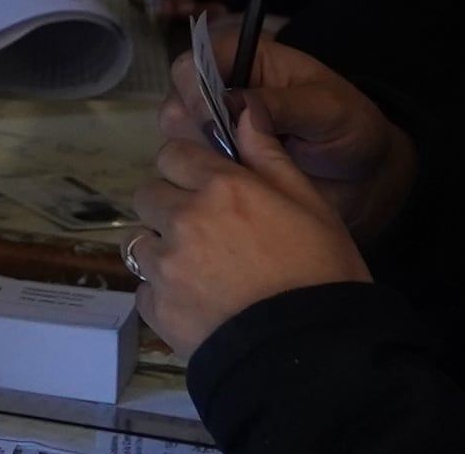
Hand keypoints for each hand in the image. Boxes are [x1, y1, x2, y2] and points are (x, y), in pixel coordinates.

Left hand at [130, 89, 373, 356]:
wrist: (316, 354)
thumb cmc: (323, 273)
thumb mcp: (311, 205)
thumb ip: (269, 155)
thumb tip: (243, 109)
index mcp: (221, 186)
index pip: (173, 153)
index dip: (189, 168)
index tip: (208, 187)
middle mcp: (184, 219)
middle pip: (149, 194)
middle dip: (170, 205)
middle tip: (206, 232)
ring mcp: (167, 267)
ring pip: (141, 242)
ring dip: (163, 250)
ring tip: (200, 273)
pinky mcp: (159, 311)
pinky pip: (145, 291)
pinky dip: (163, 296)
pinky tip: (196, 305)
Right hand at [200, 36, 414, 236]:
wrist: (367, 177)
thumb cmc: (350, 128)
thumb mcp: (327, 109)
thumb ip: (285, 104)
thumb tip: (240, 106)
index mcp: (246, 61)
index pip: (197, 60)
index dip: (194, 86)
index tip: (214, 118)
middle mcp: (223, 92)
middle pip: (177, 98)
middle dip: (194, 125)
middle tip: (227, 150)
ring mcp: (220, 131)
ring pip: (179, 137)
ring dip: (199, 155)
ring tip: (238, 171)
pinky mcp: (222, 167)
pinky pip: (193, 170)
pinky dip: (206, 180)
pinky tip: (237, 189)